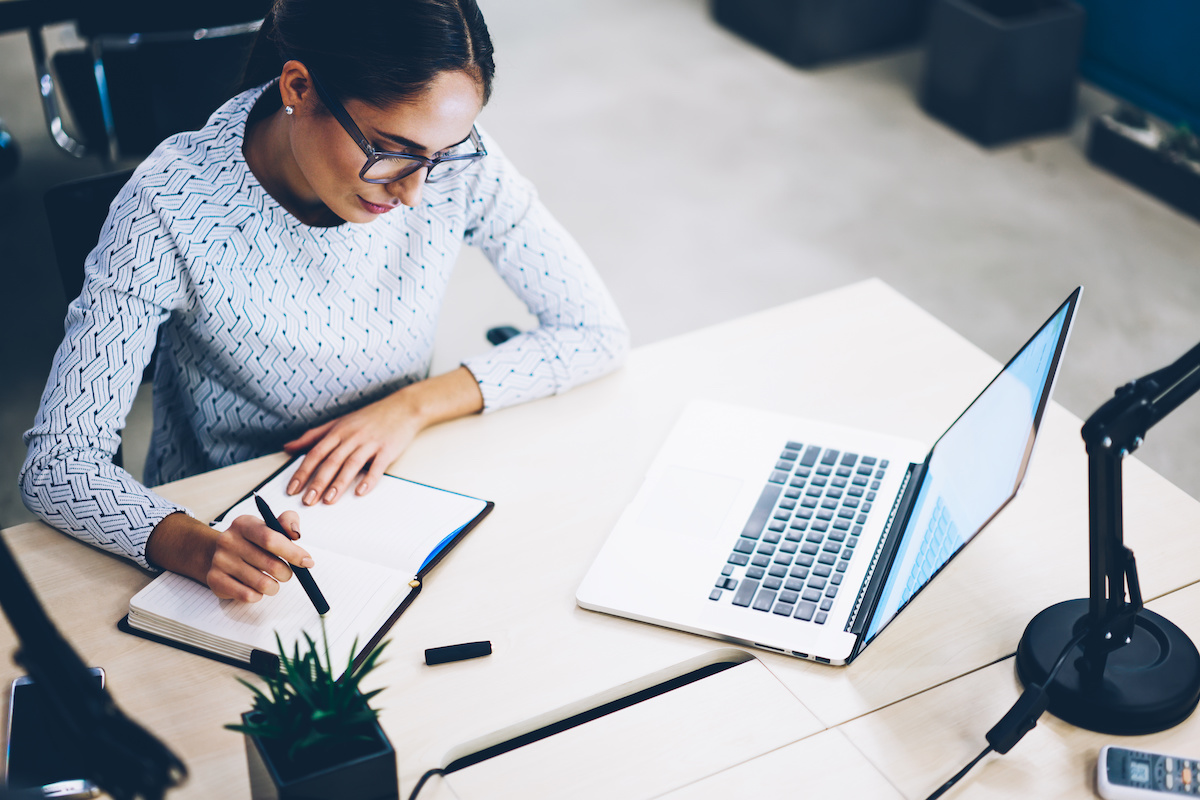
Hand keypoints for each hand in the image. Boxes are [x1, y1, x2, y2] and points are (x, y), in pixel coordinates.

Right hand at [207, 510, 313, 602]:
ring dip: (274, 586)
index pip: (271, 539)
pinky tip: (256, 588)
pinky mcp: (215, 580)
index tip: (307, 562)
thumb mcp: (269, 525)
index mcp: (244, 524)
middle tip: (286, 574)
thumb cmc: (253, 541)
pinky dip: (259, 595)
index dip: (293, 553)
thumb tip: (296, 534)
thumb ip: (288, 522)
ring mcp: (220, 561)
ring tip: (272, 582)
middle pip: (270, 565)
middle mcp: (228, 541)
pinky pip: (248, 596)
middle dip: (287, 574)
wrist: (217, 554)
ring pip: (262, 584)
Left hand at [283, 391, 422, 505]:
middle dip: (318, 482)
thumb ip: (313, 436)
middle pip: (331, 461)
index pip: (315, 453)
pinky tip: (361, 492)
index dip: (302, 471)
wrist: (402, 407)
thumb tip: (288, 447)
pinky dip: (369, 479)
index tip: (292, 489)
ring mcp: (370, 443)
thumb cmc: (369, 417)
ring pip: (351, 464)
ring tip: (329, 500)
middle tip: (308, 500)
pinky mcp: (387, 449)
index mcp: (338, 431)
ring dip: (339, 483)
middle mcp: (352, 437)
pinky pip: (377, 466)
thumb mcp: (338, 422)